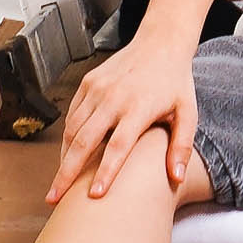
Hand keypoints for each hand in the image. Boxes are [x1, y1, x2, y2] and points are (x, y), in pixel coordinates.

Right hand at [47, 37, 197, 203]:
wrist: (160, 42)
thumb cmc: (174, 82)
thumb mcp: (188, 112)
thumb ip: (182, 146)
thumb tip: (177, 178)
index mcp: (138, 106)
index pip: (118, 145)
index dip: (105, 172)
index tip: (94, 196)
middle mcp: (113, 97)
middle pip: (84, 141)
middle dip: (67, 172)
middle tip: (54, 199)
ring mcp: (98, 88)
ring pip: (73, 129)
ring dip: (63, 158)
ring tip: (58, 184)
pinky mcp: (88, 82)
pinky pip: (72, 115)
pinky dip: (67, 137)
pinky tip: (67, 155)